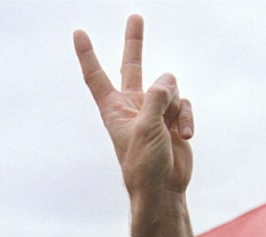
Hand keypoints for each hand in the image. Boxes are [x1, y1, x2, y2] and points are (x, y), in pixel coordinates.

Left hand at [74, 16, 200, 236]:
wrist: (163, 190)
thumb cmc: (144, 165)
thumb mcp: (147, 129)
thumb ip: (157, 98)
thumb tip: (169, 79)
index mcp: (114, 109)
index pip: (97, 76)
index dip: (87, 55)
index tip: (78, 33)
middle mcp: (134, 106)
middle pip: (133, 67)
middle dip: (135, 42)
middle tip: (135, 16)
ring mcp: (155, 112)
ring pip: (170, 88)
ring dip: (176, 107)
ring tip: (173, 131)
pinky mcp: (174, 120)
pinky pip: (185, 104)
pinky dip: (187, 118)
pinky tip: (185, 135)